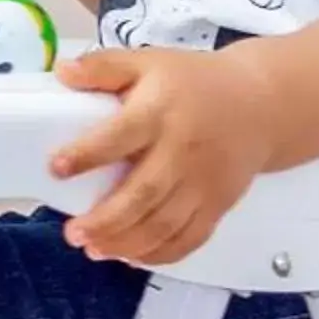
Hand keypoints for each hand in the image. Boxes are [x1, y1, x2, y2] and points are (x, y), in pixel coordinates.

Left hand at [48, 49, 272, 265]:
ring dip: (127, 243)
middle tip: (72, 233)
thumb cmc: (195, 83)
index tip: (57, 169)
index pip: (121, 136)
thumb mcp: (147, 62)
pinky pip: (191, 238)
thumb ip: (103, 67)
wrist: (261, 104)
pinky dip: (161, 254)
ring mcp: (203, 182)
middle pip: (144, 193)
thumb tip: (62, 72)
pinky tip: (130, 256)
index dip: (87, 154)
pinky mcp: (218, 204)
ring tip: (93, 248)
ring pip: (165, 224)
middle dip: (106, 220)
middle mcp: (183, 151)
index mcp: (160, 112)